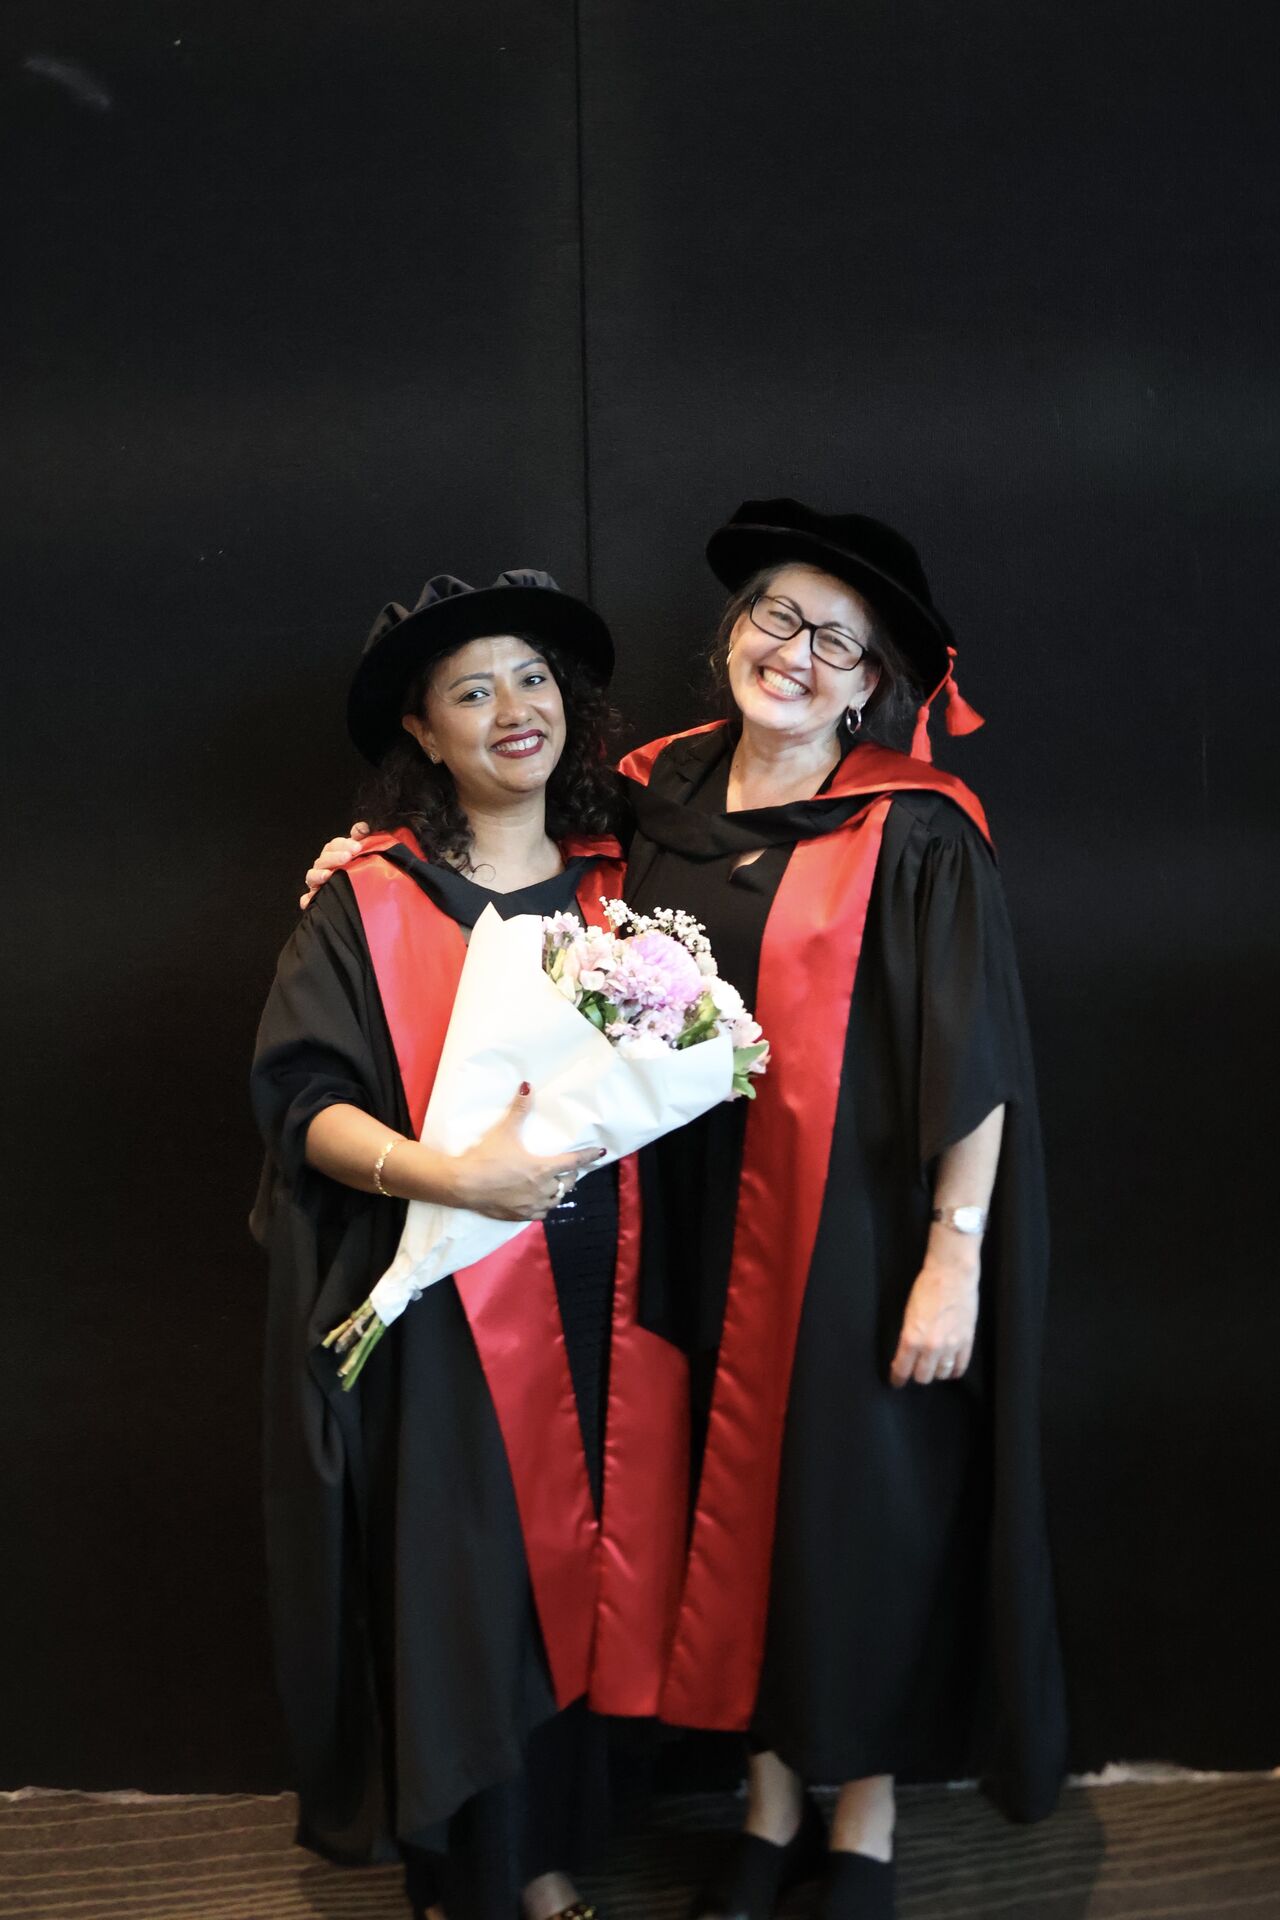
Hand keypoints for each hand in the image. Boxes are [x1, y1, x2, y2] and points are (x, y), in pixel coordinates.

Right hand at [300, 820, 371, 908]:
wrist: (360, 896)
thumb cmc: (357, 868)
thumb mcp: (360, 852)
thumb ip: (362, 837)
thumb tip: (362, 827)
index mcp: (333, 854)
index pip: (335, 845)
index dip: (345, 844)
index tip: (358, 847)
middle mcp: (323, 866)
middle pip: (324, 859)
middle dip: (335, 857)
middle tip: (348, 857)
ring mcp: (318, 882)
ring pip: (312, 876)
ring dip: (319, 875)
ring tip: (328, 875)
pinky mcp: (315, 898)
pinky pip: (307, 899)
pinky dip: (307, 899)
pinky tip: (309, 900)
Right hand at [449, 1084, 605, 1221]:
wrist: (464, 1184)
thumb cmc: (486, 1157)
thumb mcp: (505, 1131)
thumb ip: (519, 1110)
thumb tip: (527, 1086)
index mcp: (542, 1169)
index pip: (574, 1162)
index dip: (589, 1156)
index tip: (601, 1152)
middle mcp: (542, 1189)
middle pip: (567, 1183)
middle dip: (571, 1174)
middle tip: (570, 1168)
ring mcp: (532, 1205)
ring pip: (556, 1200)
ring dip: (559, 1191)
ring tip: (557, 1185)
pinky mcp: (520, 1216)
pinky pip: (541, 1213)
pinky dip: (545, 1206)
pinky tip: (540, 1202)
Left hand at [889, 1241, 980, 1386]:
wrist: (951, 1275)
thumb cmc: (926, 1289)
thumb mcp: (907, 1315)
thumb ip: (907, 1338)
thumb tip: (905, 1355)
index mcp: (912, 1338)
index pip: (902, 1370)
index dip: (897, 1379)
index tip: (896, 1381)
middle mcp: (931, 1346)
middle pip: (923, 1377)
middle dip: (916, 1375)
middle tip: (914, 1369)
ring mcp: (951, 1346)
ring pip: (941, 1374)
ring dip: (935, 1372)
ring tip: (932, 1366)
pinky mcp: (966, 1341)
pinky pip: (960, 1367)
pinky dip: (953, 1371)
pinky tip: (949, 1368)